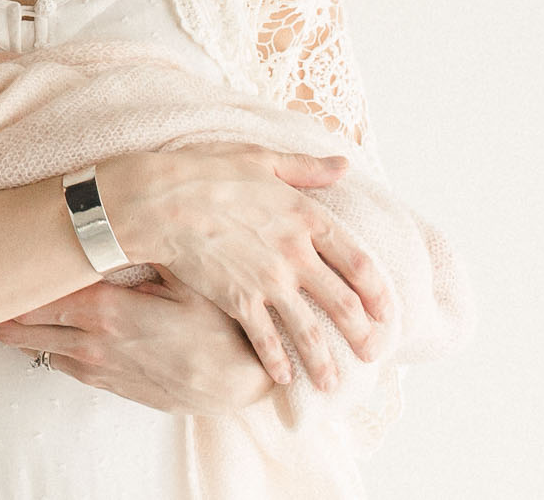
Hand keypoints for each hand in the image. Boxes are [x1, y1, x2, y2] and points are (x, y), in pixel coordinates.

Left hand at [0, 271, 275, 412]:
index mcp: (106, 310)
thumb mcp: (186, 277)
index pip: (36, 295)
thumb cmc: (220, 325)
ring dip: (17, 331)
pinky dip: (46, 348)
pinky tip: (39, 333)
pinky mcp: (112, 388)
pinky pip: (64, 366)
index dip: (8, 280)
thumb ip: (145, 251)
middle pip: (24, 327)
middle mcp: (93, 343)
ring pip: (39, 349)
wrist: (245, 385)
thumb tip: (117, 215)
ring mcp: (100, 370)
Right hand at [101, 144, 391, 388]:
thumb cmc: (205, 172)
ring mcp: (267, 281)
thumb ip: (306, 168)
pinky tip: (281, 378)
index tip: (386, 311)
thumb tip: (344, 165)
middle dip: (363, 334)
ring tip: (332, 384)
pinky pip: (264, 339)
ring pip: (308, 331)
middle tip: (373, 354)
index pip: (360, 263)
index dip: (378, 292)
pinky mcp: (237, 299)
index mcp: (307, 219)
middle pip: (343, 304)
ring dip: (324, 361)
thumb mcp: (261, 159)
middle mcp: (295, 255)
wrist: (156, 201)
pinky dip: (275, 361)